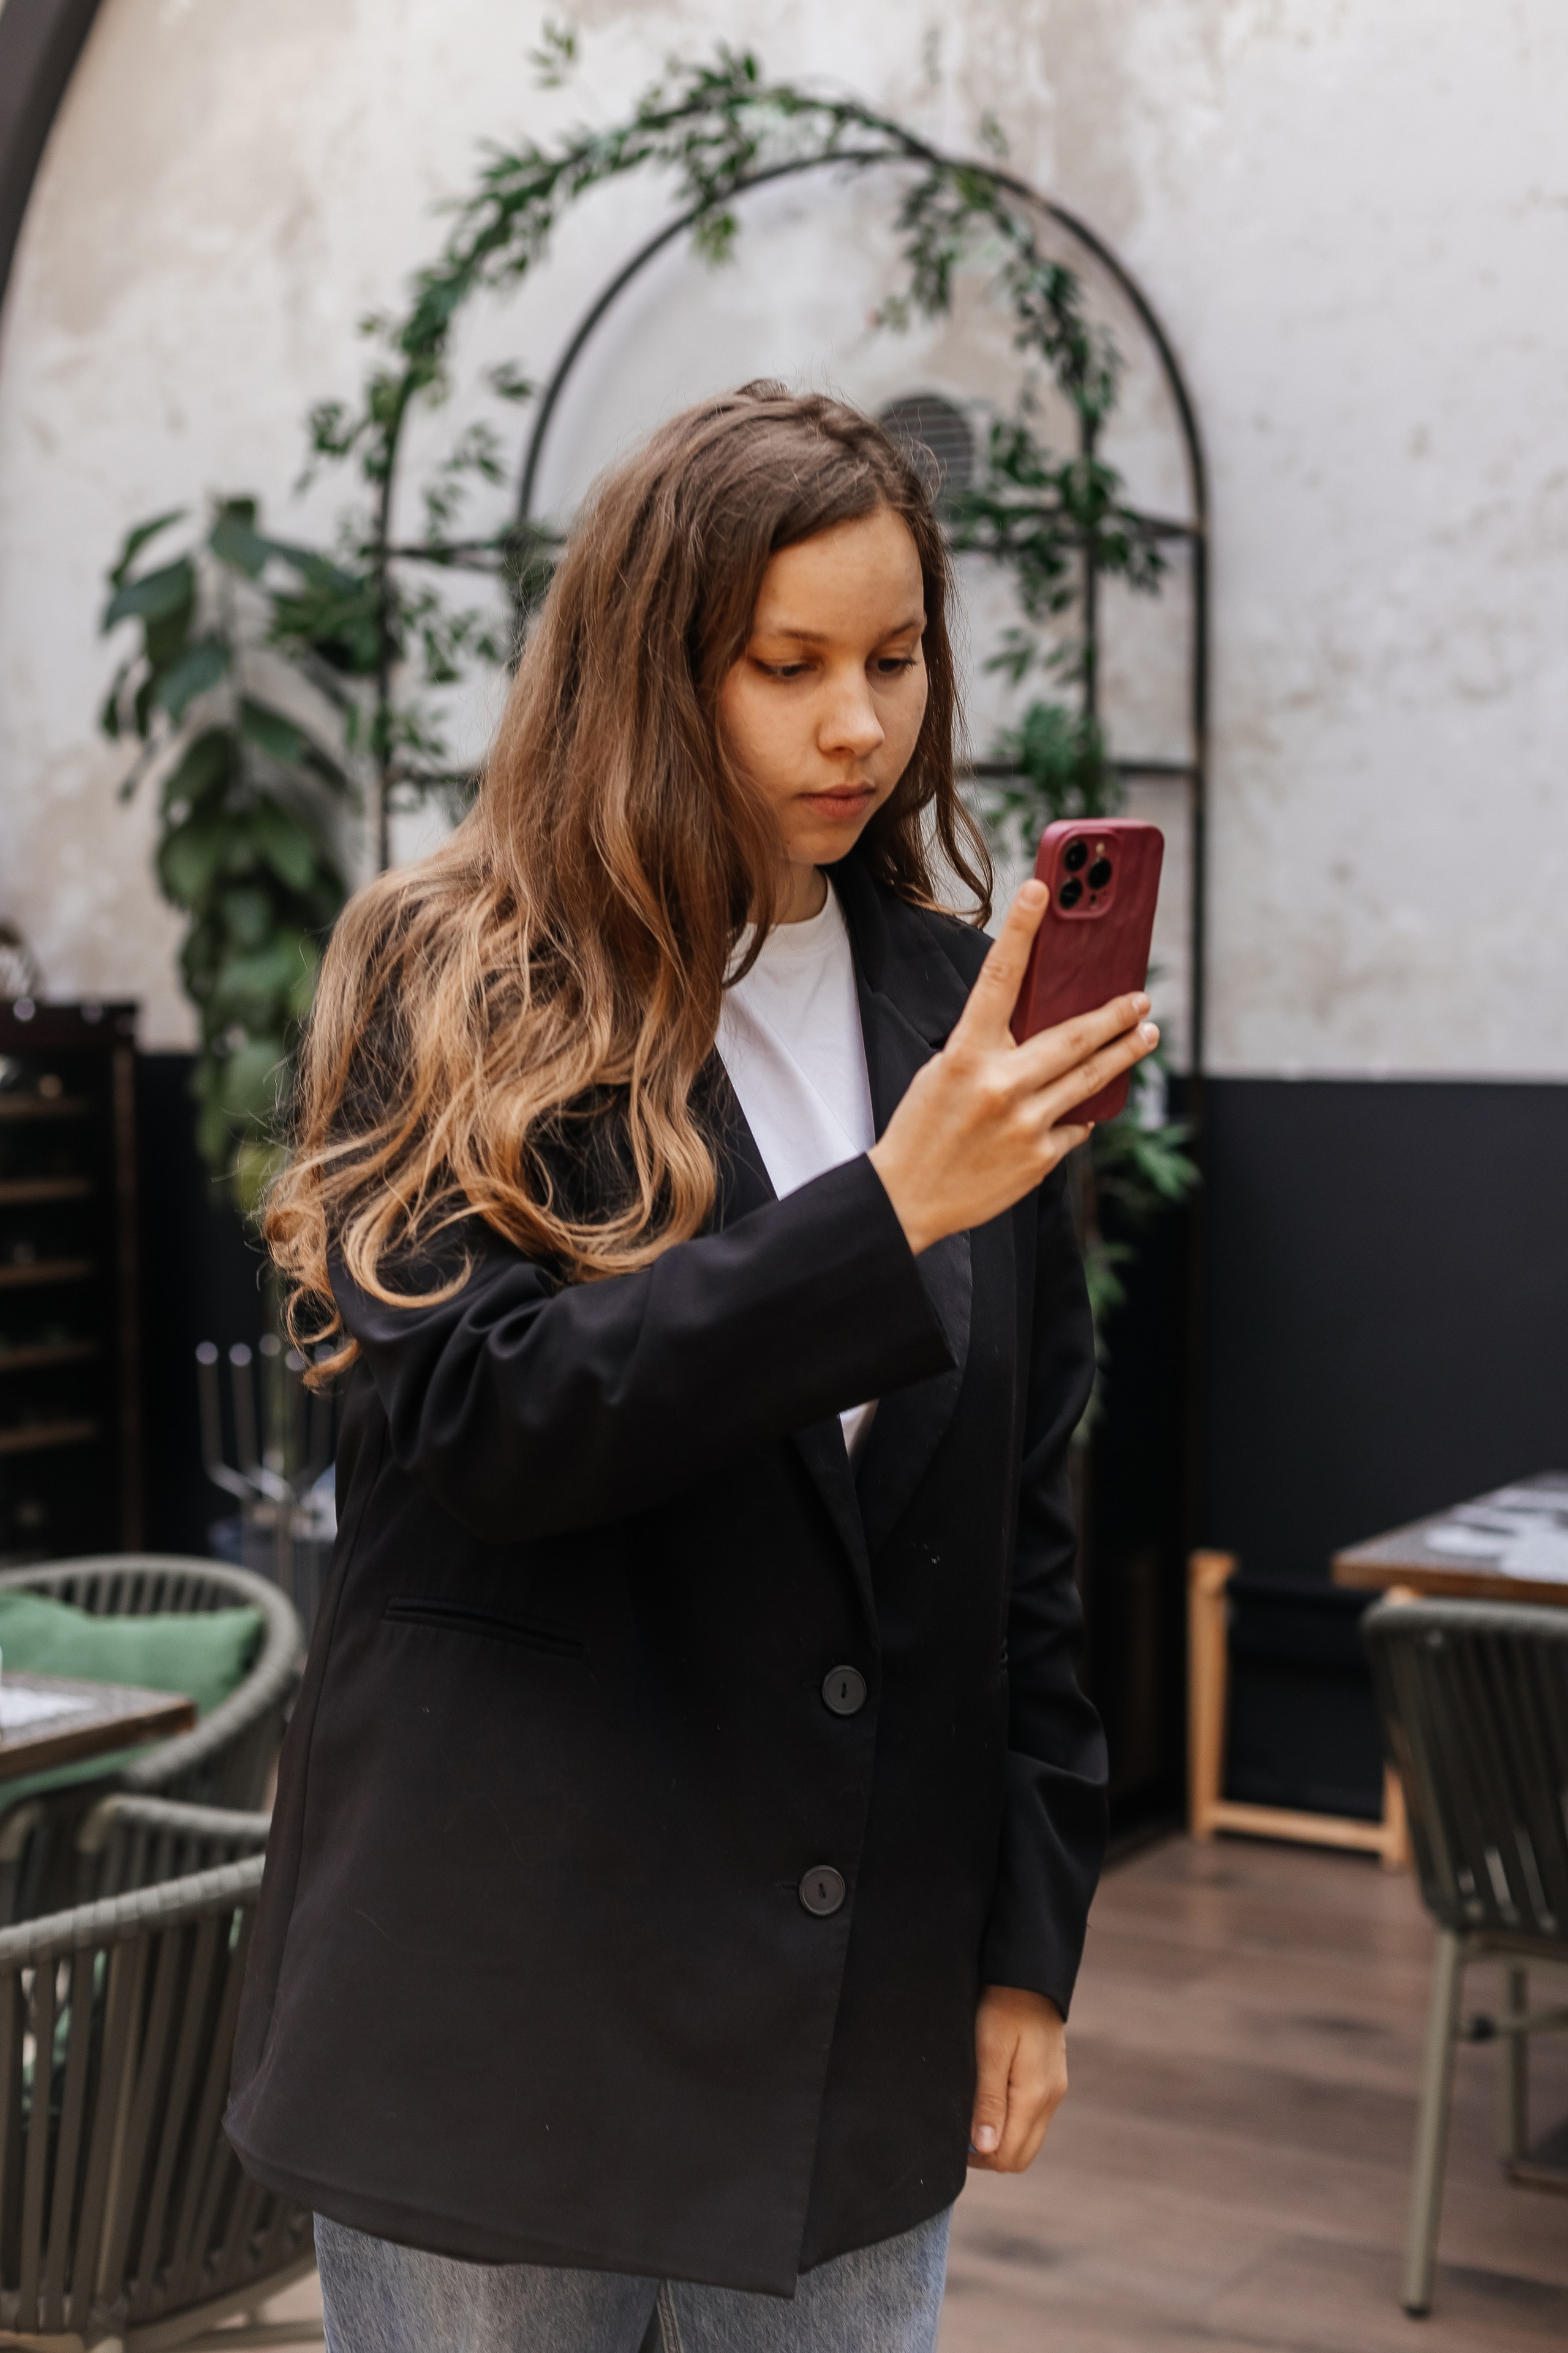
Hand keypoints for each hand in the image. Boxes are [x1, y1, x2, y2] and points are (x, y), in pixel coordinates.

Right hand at [867, 882, 1158, 1255]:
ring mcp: (1024, 1124)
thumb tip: (1040, 1026)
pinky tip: (1085, 1108)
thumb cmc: (922, 1130)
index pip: (998, 979)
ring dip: (1123, 1054)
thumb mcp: (943, 1073)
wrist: (906, 1198)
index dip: (1020, 930)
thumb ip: (987, 1048)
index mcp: (964, 1055)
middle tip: (1141, 999)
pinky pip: (1075, 1126)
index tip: (1040, 890)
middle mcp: (999, 1085)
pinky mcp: (1039, 1159)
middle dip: (1114, 1015)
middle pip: (1072, 1037)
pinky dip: (1079, 1115)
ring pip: (1089, 1080)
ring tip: (1146, 1035)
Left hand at [968, 1985, 1067, 2172]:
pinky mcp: (1052, 2080)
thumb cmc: (1003, 2006)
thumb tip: (986, 2148)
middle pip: (1021, 2155)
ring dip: (1001, 2138)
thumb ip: (988, 2100)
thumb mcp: (989, 2049)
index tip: (955, 2139)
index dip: (980, 2158)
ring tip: (973, 2113)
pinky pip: (1033, 2119)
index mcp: (1035, 2095)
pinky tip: (991, 2099)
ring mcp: (1054, 2090)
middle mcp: (1050, 2099)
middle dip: (991, 2154)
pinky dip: (1012, 2122)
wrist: (1029, 1974)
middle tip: (962, 2131)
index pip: (1010, 2156)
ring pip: (1028, 2139)